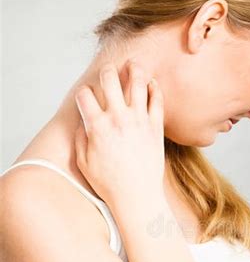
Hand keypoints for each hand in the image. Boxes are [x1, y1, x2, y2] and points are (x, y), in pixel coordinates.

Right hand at [74, 61, 164, 205]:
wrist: (137, 196)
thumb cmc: (109, 183)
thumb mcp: (84, 162)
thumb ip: (80, 139)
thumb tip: (83, 124)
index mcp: (97, 126)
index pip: (84, 95)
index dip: (82, 93)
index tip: (86, 97)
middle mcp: (118, 118)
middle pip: (109, 79)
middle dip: (106, 71)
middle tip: (108, 71)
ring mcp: (139, 120)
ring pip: (137, 82)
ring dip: (134, 69)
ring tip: (133, 65)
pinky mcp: (156, 126)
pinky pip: (157, 99)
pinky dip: (154, 87)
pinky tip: (151, 84)